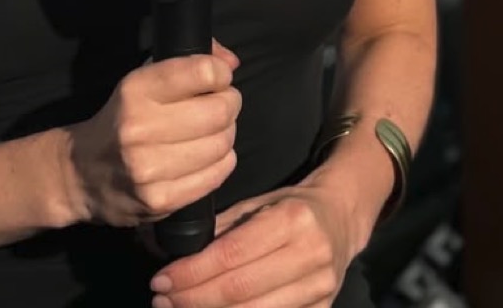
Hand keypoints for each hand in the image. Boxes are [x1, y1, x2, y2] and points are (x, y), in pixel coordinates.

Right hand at [65, 40, 240, 228]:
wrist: (81, 174)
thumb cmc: (121, 118)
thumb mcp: (141, 79)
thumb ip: (189, 63)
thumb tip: (231, 63)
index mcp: (136, 90)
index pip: (202, 72)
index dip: (220, 73)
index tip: (218, 78)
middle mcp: (141, 128)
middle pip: (218, 111)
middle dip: (229, 104)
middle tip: (222, 105)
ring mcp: (150, 169)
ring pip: (221, 144)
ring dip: (226, 134)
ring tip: (213, 132)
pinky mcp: (162, 200)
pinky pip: (216, 176)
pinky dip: (221, 163)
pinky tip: (208, 157)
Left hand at [148, 175, 356, 307]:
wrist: (341, 218)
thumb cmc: (292, 207)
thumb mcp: (259, 204)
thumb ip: (223, 230)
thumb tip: (176, 255)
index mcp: (292, 219)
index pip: (231, 255)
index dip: (192, 272)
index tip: (161, 280)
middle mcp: (310, 255)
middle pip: (239, 290)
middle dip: (193, 299)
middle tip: (162, 302)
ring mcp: (320, 288)